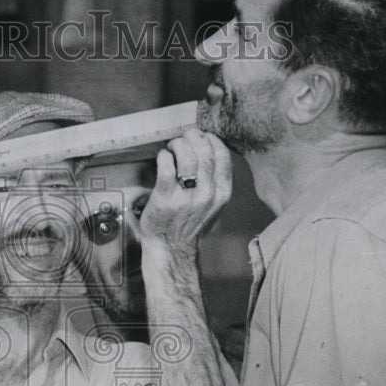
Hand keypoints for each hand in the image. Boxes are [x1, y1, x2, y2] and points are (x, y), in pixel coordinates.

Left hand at [139, 128, 232, 253]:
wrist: (172, 248)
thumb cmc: (190, 224)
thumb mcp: (214, 205)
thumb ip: (217, 181)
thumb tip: (211, 149)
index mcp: (222, 192)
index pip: (223, 154)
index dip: (211, 139)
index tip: (202, 136)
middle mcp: (208, 193)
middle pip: (205, 151)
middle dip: (193, 137)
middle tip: (184, 137)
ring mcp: (187, 196)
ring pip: (187, 156)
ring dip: (178, 144)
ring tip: (172, 147)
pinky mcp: (166, 197)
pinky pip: (166, 166)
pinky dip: (164, 156)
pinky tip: (163, 157)